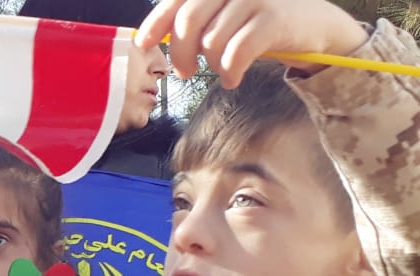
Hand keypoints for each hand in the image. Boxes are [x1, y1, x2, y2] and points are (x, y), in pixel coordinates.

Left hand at [137, 0, 367, 87]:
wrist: (314, 25)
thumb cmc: (260, 22)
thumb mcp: (224, 14)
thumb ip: (195, 18)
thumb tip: (153, 36)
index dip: (157, 22)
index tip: (144, 44)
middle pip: (189, 22)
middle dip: (181, 53)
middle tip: (186, 72)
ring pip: (212, 40)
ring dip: (212, 65)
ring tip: (223, 72)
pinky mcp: (274, 18)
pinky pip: (236, 52)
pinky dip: (230, 71)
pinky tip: (233, 78)